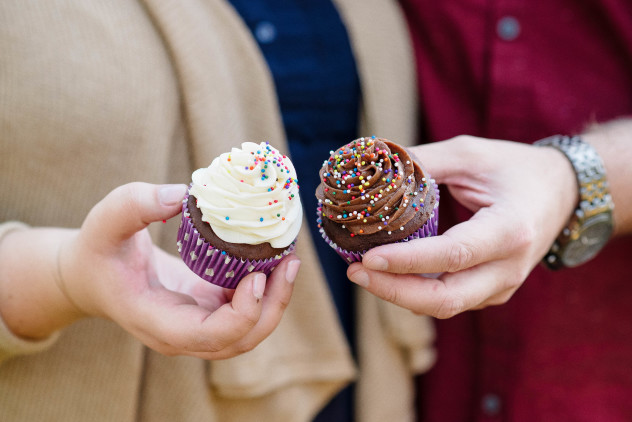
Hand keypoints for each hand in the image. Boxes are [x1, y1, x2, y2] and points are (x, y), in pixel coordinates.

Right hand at [1, 183, 297, 358]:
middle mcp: (181, 333)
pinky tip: (276, 258)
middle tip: (289, 263)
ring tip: (291, 260)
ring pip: (247, 331)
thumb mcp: (105, 220)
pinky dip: (266, 291)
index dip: (240, 315)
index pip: (206, 336)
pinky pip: (245, 311)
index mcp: (155, 319)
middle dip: (272, 307)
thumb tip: (183, 194)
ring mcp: (197, 325)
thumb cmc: (99, 249)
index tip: (256, 277)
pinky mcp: (208, 310)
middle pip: (238, 340)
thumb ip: (136, 205)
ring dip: (276, 301)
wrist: (93, 276)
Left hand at [347, 136, 577, 317]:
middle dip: (394, 290)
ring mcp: (502, 286)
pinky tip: (387, 274)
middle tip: (355, 271)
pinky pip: (448, 300)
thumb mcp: (469, 154)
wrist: (562, 193)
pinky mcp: (491, 291)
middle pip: (445, 298)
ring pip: (444, 306)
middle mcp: (509, 268)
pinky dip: (414, 292)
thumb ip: (422, 162)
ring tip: (362, 271)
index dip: (408, 261)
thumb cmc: (515, 169)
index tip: (367, 257)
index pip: (453, 255)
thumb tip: (366, 171)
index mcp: (510, 230)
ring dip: (399, 294)